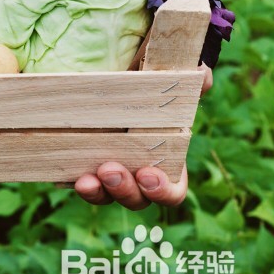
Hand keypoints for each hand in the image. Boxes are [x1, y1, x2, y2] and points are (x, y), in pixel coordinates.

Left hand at [74, 64, 212, 208]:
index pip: (171, 192)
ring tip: (86, 179)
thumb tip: (203, 77)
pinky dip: (76, 182)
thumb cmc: (152, 79)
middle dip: (124, 189)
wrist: (117, 74)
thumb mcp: (172, 74)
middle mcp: (137, 174)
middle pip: (136, 199)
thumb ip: (194, 76)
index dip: (162, 191)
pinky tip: (70, 175)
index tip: (147, 175)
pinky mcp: (83, 164)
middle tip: (110, 170)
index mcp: (167, 161)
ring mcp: (109, 173)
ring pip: (106, 196)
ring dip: (97, 192)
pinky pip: (81, 182)